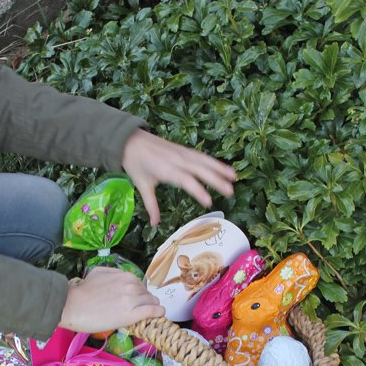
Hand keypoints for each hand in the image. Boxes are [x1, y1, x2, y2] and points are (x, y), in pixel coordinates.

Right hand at [59, 267, 164, 332]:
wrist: (72, 306)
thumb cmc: (82, 291)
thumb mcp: (99, 272)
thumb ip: (114, 274)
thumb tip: (121, 279)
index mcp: (125, 276)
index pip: (140, 285)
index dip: (139, 293)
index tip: (135, 300)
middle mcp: (131, 286)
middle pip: (146, 294)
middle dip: (144, 300)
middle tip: (139, 309)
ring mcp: (132, 300)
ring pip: (151, 302)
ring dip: (151, 307)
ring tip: (149, 313)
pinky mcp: (131, 315)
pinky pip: (152, 311)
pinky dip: (158, 312)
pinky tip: (160, 314)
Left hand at [121, 129, 235, 226]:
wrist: (131, 140)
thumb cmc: (135, 163)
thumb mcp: (142, 185)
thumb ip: (151, 205)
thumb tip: (154, 224)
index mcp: (166, 170)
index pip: (186, 181)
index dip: (198, 191)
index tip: (209, 202)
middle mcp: (177, 160)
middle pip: (200, 170)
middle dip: (216, 180)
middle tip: (230, 192)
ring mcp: (182, 154)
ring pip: (205, 161)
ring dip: (220, 169)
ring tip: (234, 178)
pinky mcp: (184, 150)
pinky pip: (202, 156)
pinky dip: (214, 162)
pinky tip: (225, 168)